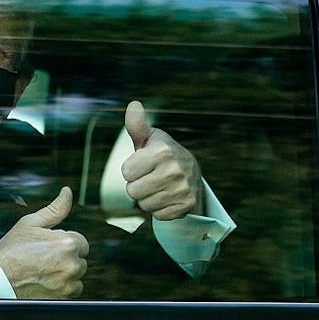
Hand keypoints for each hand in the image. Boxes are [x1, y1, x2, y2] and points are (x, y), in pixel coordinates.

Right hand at [0, 186, 88, 298]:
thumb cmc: (11, 251)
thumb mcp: (31, 223)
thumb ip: (55, 209)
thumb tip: (67, 192)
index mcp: (68, 243)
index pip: (80, 242)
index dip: (64, 243)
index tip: (48, 248)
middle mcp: (72, 264)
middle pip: (80, 260)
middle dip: (66, 258)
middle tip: (43, 259)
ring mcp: (68, 283)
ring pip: (77, 276)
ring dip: (66, 274)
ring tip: (44, 271)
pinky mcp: (63, 298)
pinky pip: (72, 291)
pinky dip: (62, 288)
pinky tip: (45, 282)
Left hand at [122, 100, 203, 219]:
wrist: (192, 173)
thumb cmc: (162, 154)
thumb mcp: (150, 138)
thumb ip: (137, 125)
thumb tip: (133, 104)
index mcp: (162, 152)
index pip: (126, 172)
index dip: (132, 170)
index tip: (144, 164)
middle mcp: (174, 170)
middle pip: (133, 191)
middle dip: (138, 186)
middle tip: (151, 177)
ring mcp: (182, 190)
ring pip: (144, 205)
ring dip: (148, 198)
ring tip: (159, 187)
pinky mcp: (185, 206)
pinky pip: (157, 215)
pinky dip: (160, 209)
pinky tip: (168, 197)